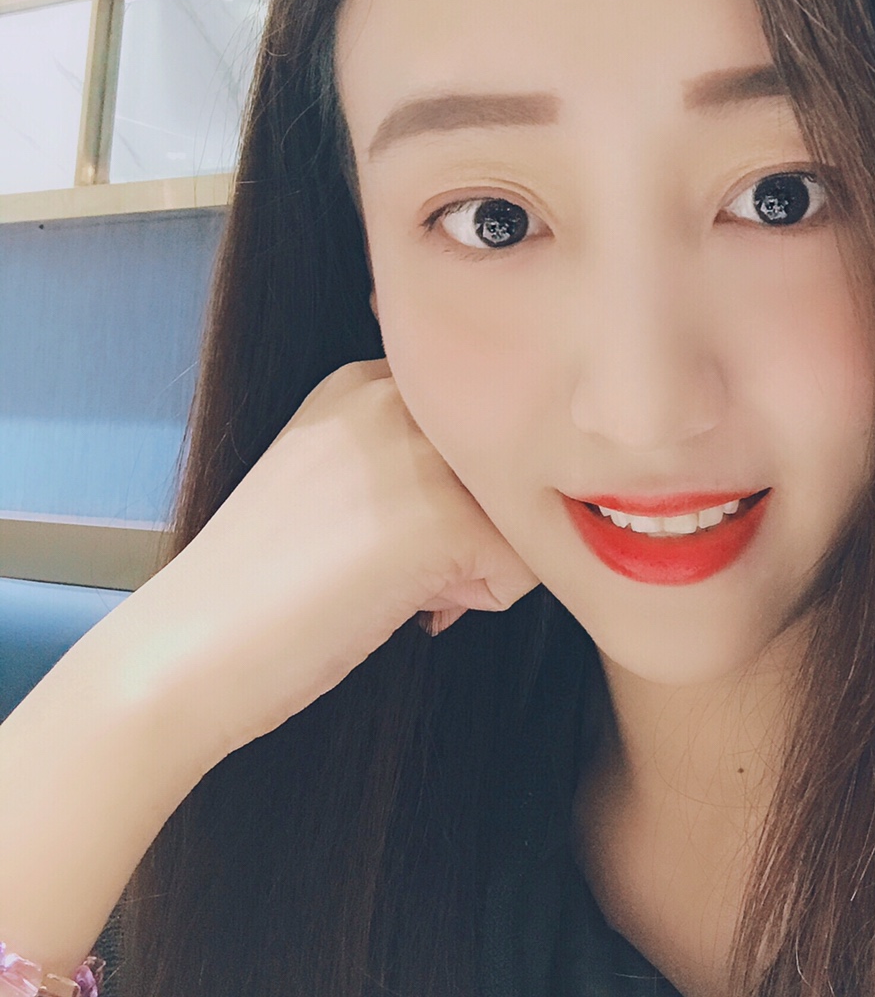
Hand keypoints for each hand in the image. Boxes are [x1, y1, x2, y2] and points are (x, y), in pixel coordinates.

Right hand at [114, 359, 539, 758]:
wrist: (190, 648)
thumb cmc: (264, 582)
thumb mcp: (338, 479)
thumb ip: (413, 459)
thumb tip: (509, 481)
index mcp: (367, 381)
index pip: (478, 424)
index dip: (455, 488)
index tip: (391, 527)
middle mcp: (402, 396)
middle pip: (509, 460)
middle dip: (479, 518)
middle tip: (404, 561)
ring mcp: (425, 451)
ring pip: (526, 506)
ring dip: (484, 557)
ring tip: (403, 580)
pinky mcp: (448, 517)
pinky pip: (529, 562)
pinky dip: (482, 599)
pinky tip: (410, 606)